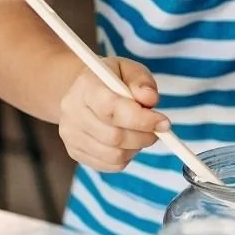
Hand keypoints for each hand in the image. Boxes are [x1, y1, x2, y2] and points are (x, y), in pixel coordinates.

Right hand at [56, 56, 167, 173]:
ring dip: (136, 148)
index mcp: (85, 86)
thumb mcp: (129, 69)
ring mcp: (70, 134)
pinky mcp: (74, 152)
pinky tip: (128, 142)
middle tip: (158, 130)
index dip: (141, 119)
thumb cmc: (112, 80)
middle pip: (113, 136)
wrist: (84, 92)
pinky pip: (109, 165)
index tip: (164, 122)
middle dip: (144, 136)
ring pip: (113, 155)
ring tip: (141, 133)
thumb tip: (150, 99)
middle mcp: (71, 111)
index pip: (111, 109)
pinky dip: (126, 157)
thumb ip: (142, 81)